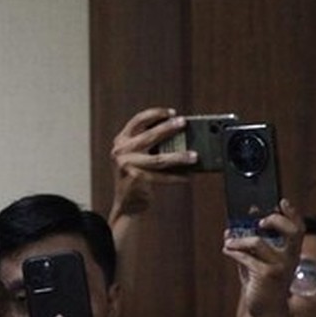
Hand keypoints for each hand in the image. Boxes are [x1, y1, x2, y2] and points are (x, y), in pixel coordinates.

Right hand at [108, 107, 192, 222]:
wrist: (128, 203)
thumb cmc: (138, 176)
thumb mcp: (138, 156)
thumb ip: (149, 144)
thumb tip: (179, 134)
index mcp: (121, 141)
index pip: (138, 121)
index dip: (156, 114)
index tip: (172, 113)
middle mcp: (121, 151)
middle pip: (149, 136)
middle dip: (169, 128)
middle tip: (184, 124)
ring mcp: (126, 165)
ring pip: (159, 158)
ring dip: (179, 157)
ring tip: (194, 156)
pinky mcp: (135, 179)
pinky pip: (161, 176)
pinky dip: (176, 177)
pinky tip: (188, 176)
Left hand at [222, 199, 303, 316]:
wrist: (267, 314)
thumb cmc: (263, 287)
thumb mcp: (257, 264)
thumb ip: (248, 249)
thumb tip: (232, 231)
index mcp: (291, 254)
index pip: (299, 229)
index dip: (292, 214)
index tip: (282, 202)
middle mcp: (290, 259)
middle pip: (292, 230)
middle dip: (274, 220)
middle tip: (258, 221)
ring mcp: (280, 267)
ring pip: (258, 242)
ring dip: (239, 240)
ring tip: (229, 242)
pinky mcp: (267, 275)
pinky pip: (246, 257)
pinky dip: (234, 252)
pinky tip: (227, 251)